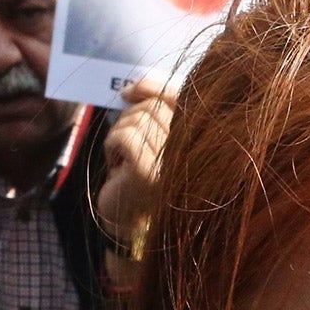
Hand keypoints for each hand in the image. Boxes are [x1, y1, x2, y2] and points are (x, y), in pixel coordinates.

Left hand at [97, 78, 177, 282]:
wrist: (127, 222)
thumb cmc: (135, 175)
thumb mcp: (145, 136)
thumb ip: (148, 108)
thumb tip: (132, 87)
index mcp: (197, 141)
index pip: (178, 99)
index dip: (152, 88)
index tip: (129, 91)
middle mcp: (193, 152)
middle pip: (153, 107)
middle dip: (130, 120)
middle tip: (128, 148)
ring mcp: (172, 164)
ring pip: (136, 120)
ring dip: (119, 136)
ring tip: (124, 161)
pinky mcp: (148, 173)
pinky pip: (124, 136)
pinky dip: (111, 146)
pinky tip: (116, 167)